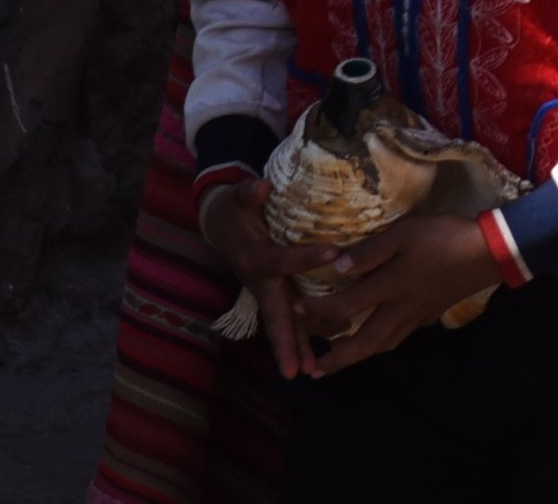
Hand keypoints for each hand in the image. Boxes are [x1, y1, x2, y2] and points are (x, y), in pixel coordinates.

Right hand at [196, 178, 347, 380]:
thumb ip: (247, 193)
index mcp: (254, 258)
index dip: (305, 257)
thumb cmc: (235, 210)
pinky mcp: (276, 294)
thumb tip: (260, 187)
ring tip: (311, 371)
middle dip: (286, 343)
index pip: (282, 261)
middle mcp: (260, 282)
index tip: (334, 251)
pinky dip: (301, 337)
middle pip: (275, 316)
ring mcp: (268, 292)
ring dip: (297, 348)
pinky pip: (290, 318)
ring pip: (284, 324)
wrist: (223, 223)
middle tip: (295, 371)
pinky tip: (316, 358)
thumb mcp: (237, 197)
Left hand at [297, 210, 512, 375]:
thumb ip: (371, 250)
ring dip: (357, 357)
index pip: (345, 306)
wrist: (488, 252)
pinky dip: (380, 344)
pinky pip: (398, 337)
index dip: (317, 310)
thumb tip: (338, 269)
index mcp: (390, 287)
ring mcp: (416, 315)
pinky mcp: (429, 315)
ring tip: (339, 361)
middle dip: (337, 359)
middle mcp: (400, 309)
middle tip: (315, 371)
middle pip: (363, 343)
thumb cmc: (444, 237)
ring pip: (382, 345)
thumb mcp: (405, 233)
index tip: (295, 310)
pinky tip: (376, 338)